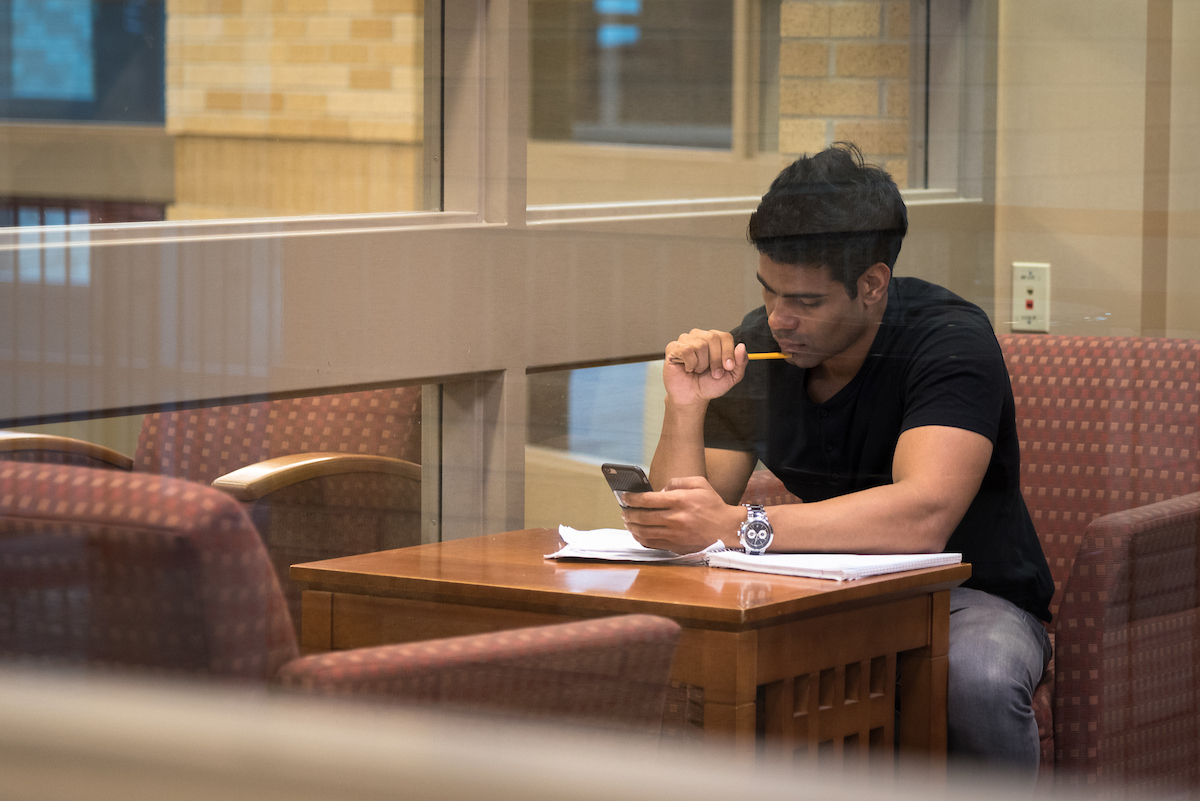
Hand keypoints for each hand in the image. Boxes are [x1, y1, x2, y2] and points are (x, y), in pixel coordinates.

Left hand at [622, 476, 743, 552]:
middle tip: (624, 511)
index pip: (647, 499)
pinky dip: (641, 539)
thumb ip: (677, 482)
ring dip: (631, 527)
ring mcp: (675, 535)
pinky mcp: (676, 546)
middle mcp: (675, 518)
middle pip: (642, 517)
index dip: (632, 498)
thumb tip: (659, 491)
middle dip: (628, 514)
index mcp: (680, 500)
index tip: (624, 497)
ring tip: (627, 522)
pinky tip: (637, 533)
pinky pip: (652, 544)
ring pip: (644, 532)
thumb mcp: (699, 483)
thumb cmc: (713, 505)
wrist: (727, 529)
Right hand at [663, 330, 747, 406]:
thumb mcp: (732, 376)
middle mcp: (700, 336)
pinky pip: (686, 350)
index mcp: (714, 339)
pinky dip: (690, 364)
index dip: (728, 352)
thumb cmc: (710, 384)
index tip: (728, 367)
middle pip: (713, 338)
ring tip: (698, 370)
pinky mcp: (673, 347)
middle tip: (713, 373)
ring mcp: (685, 340)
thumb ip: (740, 362)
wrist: (693, 397)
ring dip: (702, 364)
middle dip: (716, 360)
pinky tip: (688, 368)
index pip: (725, 336)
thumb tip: (741, 346)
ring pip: (700, 345)